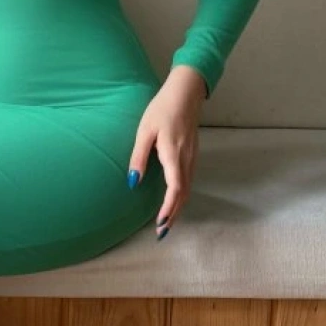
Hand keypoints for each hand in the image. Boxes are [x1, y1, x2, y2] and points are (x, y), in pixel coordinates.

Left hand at [127, 68, 204, 237]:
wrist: (185, 93)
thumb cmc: (161, 109)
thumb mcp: (144, 131)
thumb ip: (138, 156)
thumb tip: (132, 181)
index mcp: (173, 153)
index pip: (175, 188)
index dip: (169, 208)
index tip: (160, 223)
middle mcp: (187, 159)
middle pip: (183, 194)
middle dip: (174, 214)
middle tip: (162, 232)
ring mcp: (192, 157)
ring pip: (188, 188)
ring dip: (178, 207)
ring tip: (166, 222)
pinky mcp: (193, 154)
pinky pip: (189, 180)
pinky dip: (182, 195)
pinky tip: (174, 200)